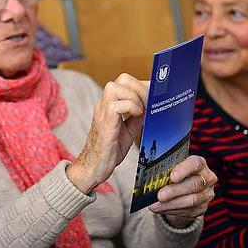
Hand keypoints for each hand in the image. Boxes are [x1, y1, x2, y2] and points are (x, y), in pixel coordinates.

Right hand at [67, 74, 148, 193]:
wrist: (93, 169)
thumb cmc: (109, 151)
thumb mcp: (128, 130)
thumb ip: (137, 117)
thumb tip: (150, 105)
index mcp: (110, 104)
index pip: (127, 82)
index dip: (144, 86)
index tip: (155, 96)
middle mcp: (104, 104)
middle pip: (123, 79)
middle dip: (141, 89)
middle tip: (148, 105)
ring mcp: (102, 112)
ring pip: (116, 86)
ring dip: (135, 97)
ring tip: (140, 112)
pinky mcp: (104, 123)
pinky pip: (117, 105)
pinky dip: (130, 108)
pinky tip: (136, 116)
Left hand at [148, 155, 216, 227]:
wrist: (183, 188)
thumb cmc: (175, 172)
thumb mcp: (172, 166)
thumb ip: (165, 167)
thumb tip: (149, 173)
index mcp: (199, 163)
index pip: (194, 164)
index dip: (183, 170)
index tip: (172, 177)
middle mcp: (206, 178)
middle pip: (193, 185)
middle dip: (174, 191)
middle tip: (159, 196)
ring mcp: (206, 195)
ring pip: (191, 201)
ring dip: (171, 204)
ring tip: (155, 205)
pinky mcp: (201, 208)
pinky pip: (187, 211)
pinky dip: (170, 210)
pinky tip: (159, 208)